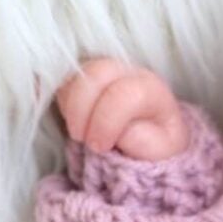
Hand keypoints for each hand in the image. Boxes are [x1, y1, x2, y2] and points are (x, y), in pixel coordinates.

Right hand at [54, 58, 188, 159]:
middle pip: (96, 73)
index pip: (124, 94)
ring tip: (78, 133)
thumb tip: (122, 133)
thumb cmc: (156, 145)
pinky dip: (62, 101)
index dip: (106, 122)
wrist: (151, 139)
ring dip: (70, 106)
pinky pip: (64, 79)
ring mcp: (105, 69)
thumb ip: (144, 142)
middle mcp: (128, 71)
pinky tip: (72, 121)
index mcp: (151, 88)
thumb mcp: (160, 151)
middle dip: (82, 110)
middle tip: (82, 140)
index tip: (99, 147)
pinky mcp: (85, 75)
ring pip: (75, 73)